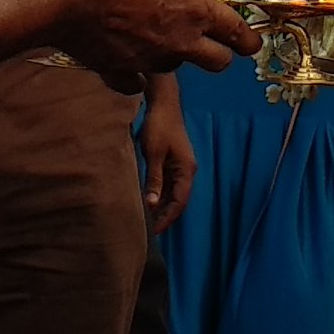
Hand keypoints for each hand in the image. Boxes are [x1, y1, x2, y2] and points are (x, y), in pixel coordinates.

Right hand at [46, 0, 261, 91]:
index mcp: (195, 9)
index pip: (237, 33)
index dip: (248, 40)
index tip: (252, 44)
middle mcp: (180, 40)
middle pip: (218, 63)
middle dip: (219, 55)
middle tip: (211, 45)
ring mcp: (151, 61)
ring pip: (175, 67)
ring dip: (171, 55)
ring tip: (152, 37)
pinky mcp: (120, 73)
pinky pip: (135, 82)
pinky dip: (134, 74)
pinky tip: (125, 61)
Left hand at [140, 77, 196, 232]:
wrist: (162, 102)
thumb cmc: (159, 125)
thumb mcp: (153, 153)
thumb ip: (154, 179)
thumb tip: (151, 204)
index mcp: (186, 170)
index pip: (180, 201)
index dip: (168, 218)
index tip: (155, 231)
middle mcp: (186, 170)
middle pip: (178, 199)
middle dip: (165, 215)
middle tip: (148, 231)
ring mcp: (180, 165)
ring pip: (172, 193)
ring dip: (161, 206)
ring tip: (147, 220)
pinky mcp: (172, 161)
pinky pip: (167, 184)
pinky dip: (159, 194)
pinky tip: (148, 201)